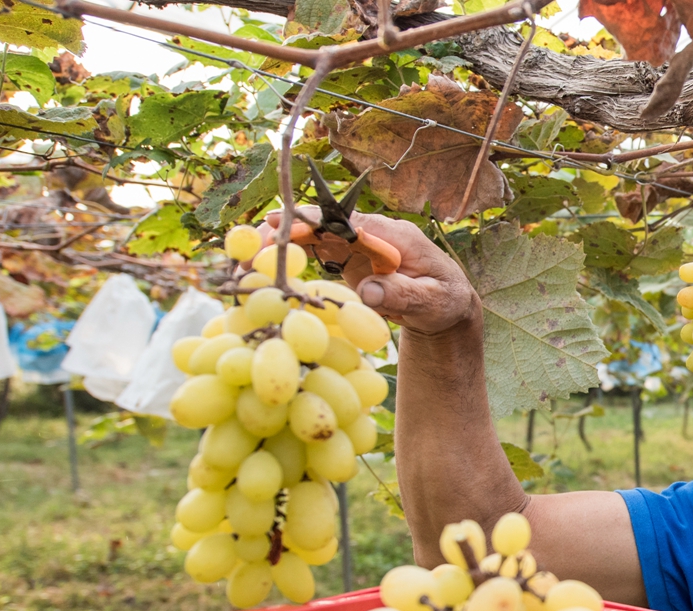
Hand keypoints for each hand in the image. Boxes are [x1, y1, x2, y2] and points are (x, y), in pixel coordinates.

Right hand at [262, 207, 480, 336]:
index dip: (314, 223)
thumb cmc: (444, 301)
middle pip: (322, 222)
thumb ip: (403, 295)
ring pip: (313, 234)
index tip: (283, 229)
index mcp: (393, 235)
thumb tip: (368, 291)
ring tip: (246, 257)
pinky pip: (315, 251)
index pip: (347, 222)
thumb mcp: (433, 302)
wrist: (446, 305)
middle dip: (286, 228)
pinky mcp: (348, 258)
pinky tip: (263, 265)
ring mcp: (357, 245)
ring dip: (280, 241)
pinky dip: (290, 254)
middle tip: (251, 243)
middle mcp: (371, 233)